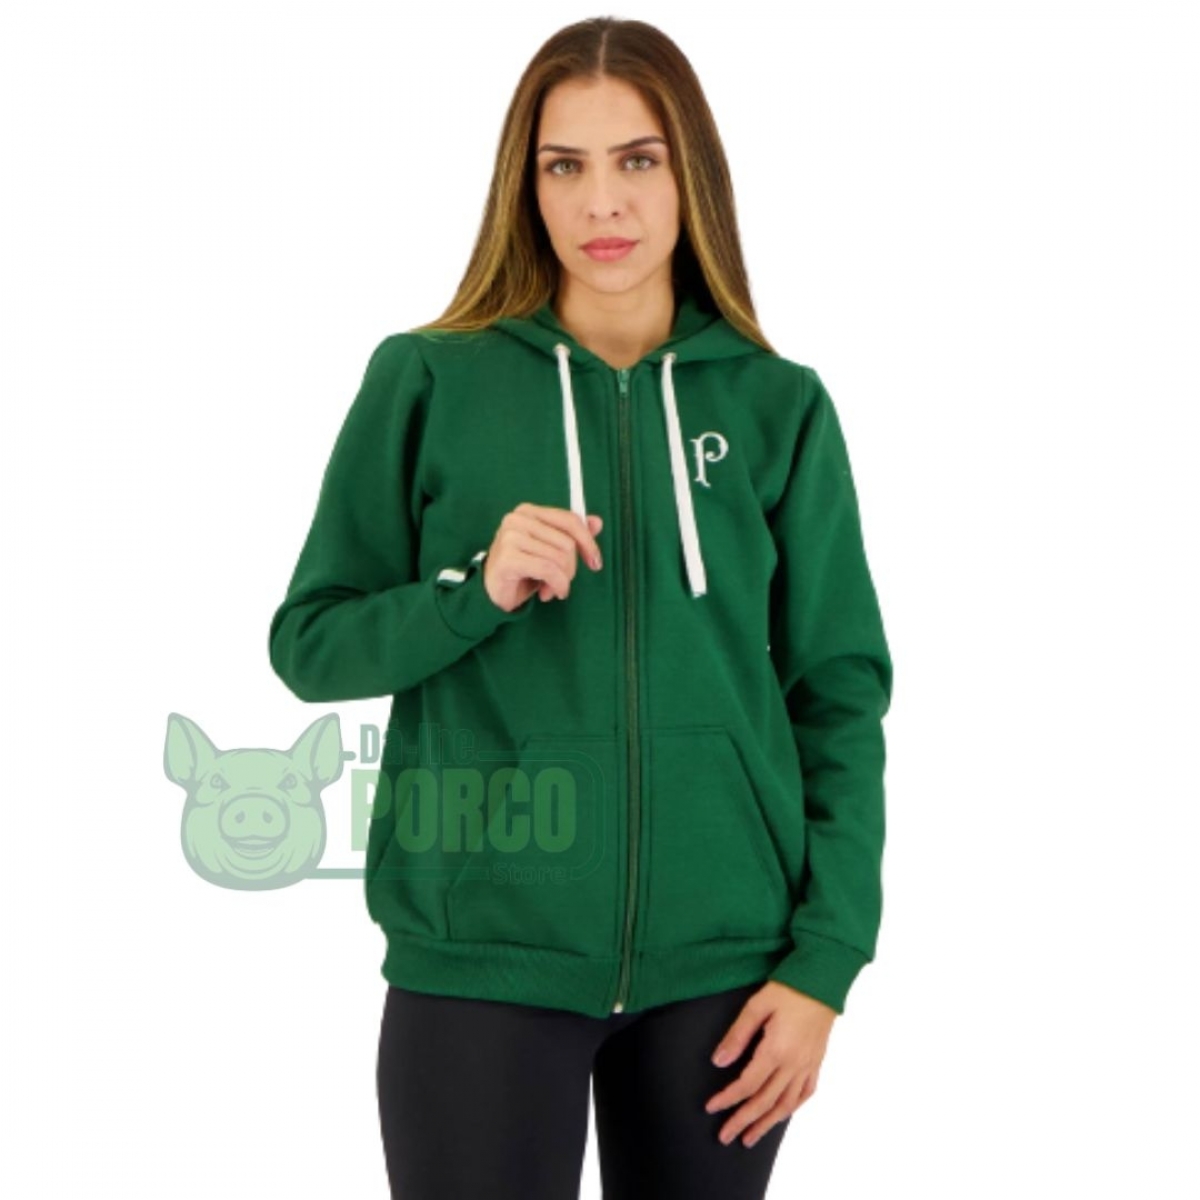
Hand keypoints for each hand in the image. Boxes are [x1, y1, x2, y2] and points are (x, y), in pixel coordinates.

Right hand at [482, 503, 603, 610]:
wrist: (492, 593)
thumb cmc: (522, 571)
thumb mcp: (550, 551)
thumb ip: (571, 536)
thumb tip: (597, 522)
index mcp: (529, 512)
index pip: (569, 520)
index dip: (588, 542)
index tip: (595, 562)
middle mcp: (518, 519)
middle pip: (567, 542)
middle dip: (571, 568)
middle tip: (562, 581)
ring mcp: (510, 537)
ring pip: (560, 558)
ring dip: (562, 580)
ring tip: (551, 589)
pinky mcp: (508, 557)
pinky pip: (549, 570)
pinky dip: (557, 585)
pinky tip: (549, 594)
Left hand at [705, 981, 836, 1147]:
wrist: (823, 980)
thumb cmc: (788, 988)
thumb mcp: (756, 1006)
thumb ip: (737, 1035)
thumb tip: (718, 1061)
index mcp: (776, 1050)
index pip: (747, 1084)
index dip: (728, 1099)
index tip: (711, 1108)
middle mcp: (794, 1064)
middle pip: (764, 1101)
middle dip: (743, 1120)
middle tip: (725, 1137)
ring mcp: (807, 1066)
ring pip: (785, 1104)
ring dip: (766, 1124)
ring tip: (749, 1138)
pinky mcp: (816, 1062)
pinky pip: (805, 1094)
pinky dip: (791, 1108)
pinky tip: (781, 1115)